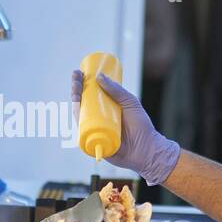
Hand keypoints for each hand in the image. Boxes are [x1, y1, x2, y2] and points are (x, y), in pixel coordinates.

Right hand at [70, 70, 180, 185]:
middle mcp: (98, 120)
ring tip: (76, 90)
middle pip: (82, 104)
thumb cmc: (141, 126)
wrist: (146, 148)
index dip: (82, 84)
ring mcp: (95, 131)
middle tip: (76, 78)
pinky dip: (78, 122)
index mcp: (105, 109)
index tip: (79, 72)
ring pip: (79, 116)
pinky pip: (83, 133)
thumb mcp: (130, 103)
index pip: (90, 95)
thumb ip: (117, 90)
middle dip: (76, 90)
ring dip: (74, 102)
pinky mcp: (93, 143)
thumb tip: (99, 77)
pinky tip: (76, 110)